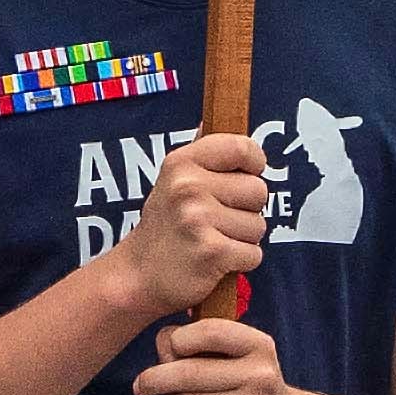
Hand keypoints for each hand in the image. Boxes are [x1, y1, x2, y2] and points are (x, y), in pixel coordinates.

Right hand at [106, 124, 269, 323]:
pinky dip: (240, 262)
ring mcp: (199, 219)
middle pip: (259, 191)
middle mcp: (189, 186)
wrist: (136, 277)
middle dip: (246, 211)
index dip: (253, 165)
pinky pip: (254, 254)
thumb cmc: (164, 228)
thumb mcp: (172, 181)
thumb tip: (212, 117)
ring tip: (212, 241)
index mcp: (182, 162)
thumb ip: (200, 155)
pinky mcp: (212, 252)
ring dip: (242, 239)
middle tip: (216, 221)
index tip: (243, 178)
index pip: (244, 148)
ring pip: (258, 226)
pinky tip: (215, 262)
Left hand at [137, 308, 311, 394]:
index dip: (177, 340)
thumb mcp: (234, 356)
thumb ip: (197, 342)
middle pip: (187, 372)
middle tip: (141, 386)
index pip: (208, 331)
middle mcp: (260, 374)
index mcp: (258, 345)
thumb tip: (163, 341)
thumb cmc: (246, 386)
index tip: (168, 351)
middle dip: (154, 379)